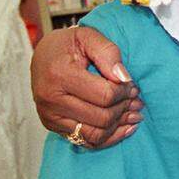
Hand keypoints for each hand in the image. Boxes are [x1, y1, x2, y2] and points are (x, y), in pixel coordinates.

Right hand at [31, 26, 142, 147]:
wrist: (42, 55)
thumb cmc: (67, 44)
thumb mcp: (88, 36)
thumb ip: (109, 53)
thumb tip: (124, 79)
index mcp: (59, 75)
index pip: (105, 95)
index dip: (125, 92)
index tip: (132, 85)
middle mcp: (50, 100)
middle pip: (102, 117)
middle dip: (125, 108)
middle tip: (136, 99)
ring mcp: (50, 116)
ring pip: (95, 135)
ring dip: (119, 125)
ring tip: (134, 113)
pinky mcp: (53, 126)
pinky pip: (86, 141)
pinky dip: (109, 137)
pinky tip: (125, 127)